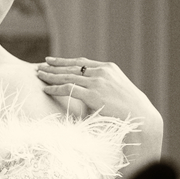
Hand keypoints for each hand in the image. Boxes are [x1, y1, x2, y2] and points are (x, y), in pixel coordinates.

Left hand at [37, 56, 159, 123]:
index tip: (52, 61)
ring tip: (38, 75)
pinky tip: (46, 89)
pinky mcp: (93, 94)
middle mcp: (102, 71)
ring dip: (51, 76)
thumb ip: (102, 88)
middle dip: (53, 66)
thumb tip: (87, 94)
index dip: (65, 61)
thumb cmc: (129, 110)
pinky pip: (68, 89)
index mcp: (108, 68)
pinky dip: (55, 88)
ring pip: (68, 76)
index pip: (81, 61)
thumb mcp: (116, 92)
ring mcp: (97, 82)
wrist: (141, 117)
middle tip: (39, 66)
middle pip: (72, 66)